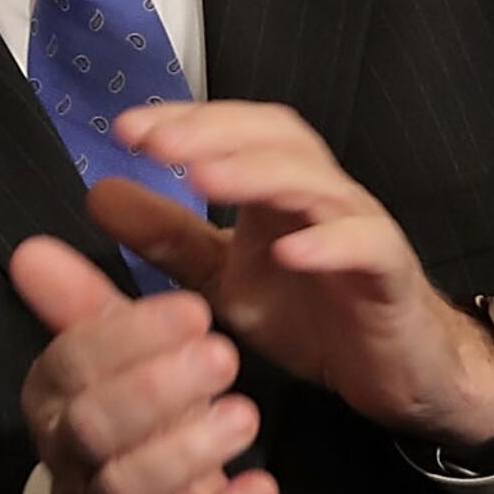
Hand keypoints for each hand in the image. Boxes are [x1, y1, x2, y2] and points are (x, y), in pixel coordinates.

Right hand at [11, 238, 275, 493]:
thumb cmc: (127, 428)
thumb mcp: (105, 367)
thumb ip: (81, 308)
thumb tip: (32, 248)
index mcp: (52, 401)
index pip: (72, 364)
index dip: (129, 337)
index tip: (194, 310)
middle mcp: (72, 459)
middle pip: (96, 427)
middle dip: (156, 389)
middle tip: (224, 354)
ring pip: (133, 487)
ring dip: (189, 448)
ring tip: (247, 414)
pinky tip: (262, 487)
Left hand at [88, 101, 493, 450]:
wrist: (392, 372)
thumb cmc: (309, 314)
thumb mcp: (222, 279)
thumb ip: (167, 238)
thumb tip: (99, 193)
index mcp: (276, 189)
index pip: (237, 131)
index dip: (187, 121)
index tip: (126, 130)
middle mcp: (321, 195)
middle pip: (278, 139)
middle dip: (215, 133)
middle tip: (157, 143)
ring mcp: (361, 230)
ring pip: (319, 184)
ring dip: (260, 175)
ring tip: (203, 179)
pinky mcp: (393, 276)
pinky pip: (370, 247)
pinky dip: (331, 243)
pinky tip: (288, 250)